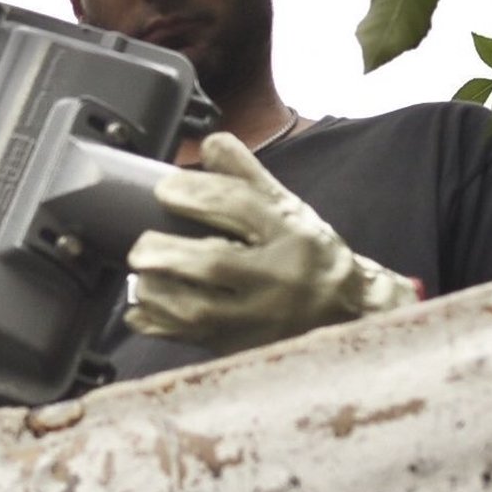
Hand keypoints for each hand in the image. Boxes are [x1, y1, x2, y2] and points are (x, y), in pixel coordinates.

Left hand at [125, 132, 420, 354]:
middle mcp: (278, 278)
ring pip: (199, 310)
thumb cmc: (310, 255)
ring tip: (142, 274)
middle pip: (215, 263)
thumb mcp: (290, 208)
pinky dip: (158, 325)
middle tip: (141, 245)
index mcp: (292, 233)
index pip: (240, 205)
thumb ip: (247, 175)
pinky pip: (191, 341)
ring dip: (158, 291)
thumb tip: (208, 143)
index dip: (196, 193)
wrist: (349, 316)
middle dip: (169, 252)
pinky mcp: (242, 348)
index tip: (164, 189)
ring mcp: (259, 319)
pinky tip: (142, 308)